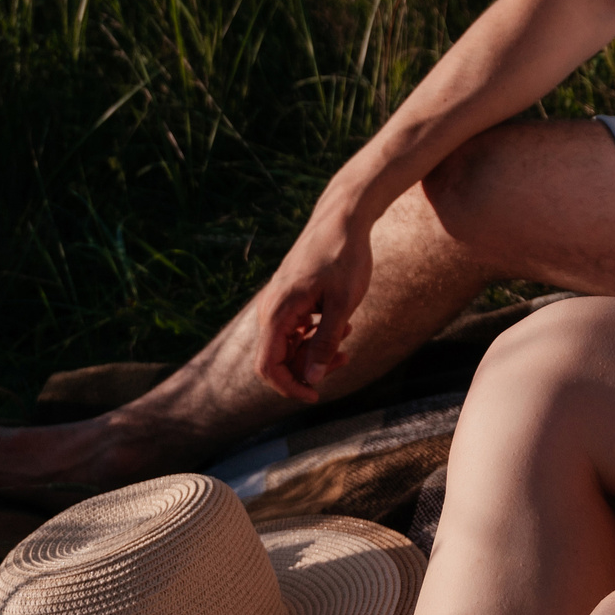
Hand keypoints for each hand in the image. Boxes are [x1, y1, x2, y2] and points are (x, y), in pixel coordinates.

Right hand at [250, 187, 375, 400]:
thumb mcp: (343, 304)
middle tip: (344, 358)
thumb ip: (325, 342)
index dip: (289, 388)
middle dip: (308, 368)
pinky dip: (315, 334)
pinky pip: (294, 329)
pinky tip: (342, 324)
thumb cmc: (345, 257)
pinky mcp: (288, 297)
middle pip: (278, 359)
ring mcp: (278, 303)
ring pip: (288, 344)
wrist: (342, 218)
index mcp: (278, 313)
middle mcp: (270, 310)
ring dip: (315, 350)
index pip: (268, 367)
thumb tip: (312, 379)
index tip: (316, 396)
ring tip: (347, 334)